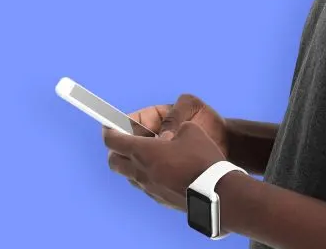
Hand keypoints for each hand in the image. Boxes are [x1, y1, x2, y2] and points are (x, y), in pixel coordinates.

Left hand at [103, 119, 227, 211]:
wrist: (217, 192)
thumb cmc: (202, 159)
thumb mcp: (190, 129)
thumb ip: (174, 127)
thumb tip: (167, 136)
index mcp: (144, 152)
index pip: (113, 141)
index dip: (108, 130)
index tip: (109, 125)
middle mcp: (141, 172)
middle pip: (113, 161)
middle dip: (115, 149)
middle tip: (126, 140)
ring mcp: (149, 188)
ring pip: (128, 175)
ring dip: (131, 163)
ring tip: (148, 154)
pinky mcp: (159, 199)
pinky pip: (145, 186)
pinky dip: (147, 176)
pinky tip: (163, 170)